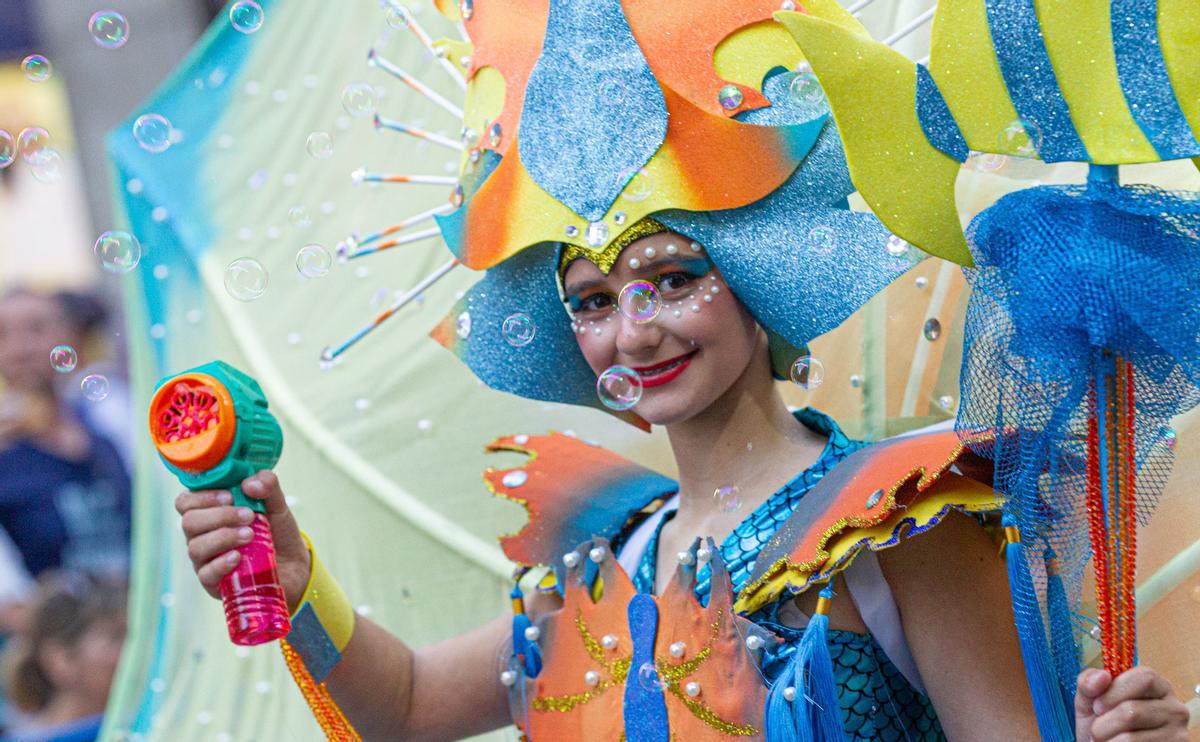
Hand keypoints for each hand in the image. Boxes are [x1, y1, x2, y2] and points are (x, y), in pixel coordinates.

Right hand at [175, 470, 311, 610]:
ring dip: (223, 537)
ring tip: (250, 535)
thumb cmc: (277, 532)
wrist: (294, 565)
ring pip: (196, 547)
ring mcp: (205, 560)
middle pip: (189, 522)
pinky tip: (238, 557)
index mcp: (209, 513)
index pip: (186, 502)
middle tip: (248, 515)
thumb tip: (250, 483)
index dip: (202, 496)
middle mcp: (201, 535)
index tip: (230, 495)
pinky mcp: (213, 582)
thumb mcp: (277, 505)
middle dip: (220, 516)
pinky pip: (206, 573)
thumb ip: (268, 486)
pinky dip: (221, 563)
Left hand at [1075, 666, 1190, 740]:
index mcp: (1158, 686)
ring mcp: (1177, 735)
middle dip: (1103, 723)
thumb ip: (1089, 682)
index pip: (1145, 678)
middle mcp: (1174, 709)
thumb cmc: (1101, 723)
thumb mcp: (1090, 699)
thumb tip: (1102, 676)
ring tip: (1103, 740)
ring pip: (1131, 737)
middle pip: (1133, 711)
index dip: (1115, 691)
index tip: (1097, 706)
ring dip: (1106, 740)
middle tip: (1095, 730)